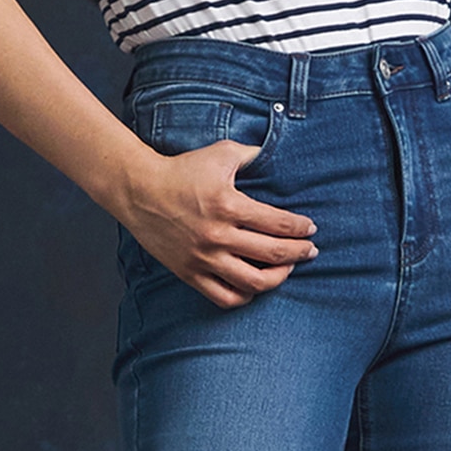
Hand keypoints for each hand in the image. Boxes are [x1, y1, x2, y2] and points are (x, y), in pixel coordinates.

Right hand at [119, 139, 317, 308]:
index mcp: (229, 205)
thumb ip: (251, 155)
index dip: (301, 228)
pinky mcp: (189, 273)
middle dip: (299, 253)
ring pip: (252, 282)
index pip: (279, 224)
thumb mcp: (219, 154)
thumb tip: (274, 154)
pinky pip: (224, 297)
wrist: (139, 191)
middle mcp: (218, 235)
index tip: (310, 229)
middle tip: (310, 250)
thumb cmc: (181, 170)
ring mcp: (203, 258)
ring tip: (287, 270)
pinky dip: (245, 296)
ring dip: (278, 278)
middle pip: (273, 254)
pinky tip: (254, 286)